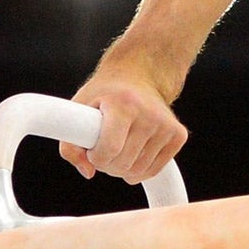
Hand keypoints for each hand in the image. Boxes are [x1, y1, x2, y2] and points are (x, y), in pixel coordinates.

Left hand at [59, 73, 186, 185]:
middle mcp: (149, 113)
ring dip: (123, 169)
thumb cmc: (105, 94)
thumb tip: (88, 172)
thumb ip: (70, 144)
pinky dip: (140, 171)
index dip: (95, 157)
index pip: (109, 149)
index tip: (92, 148)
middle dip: (107, 164)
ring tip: (119, 148)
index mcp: (123, 103)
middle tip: (104, 147)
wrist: (138, 75)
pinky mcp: (178, 134)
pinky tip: (134, 153)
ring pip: (138, 171)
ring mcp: (166, 124)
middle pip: (123, 163)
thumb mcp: (79, 108)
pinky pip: (155, 170)